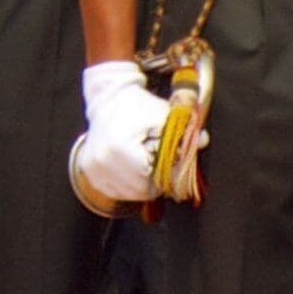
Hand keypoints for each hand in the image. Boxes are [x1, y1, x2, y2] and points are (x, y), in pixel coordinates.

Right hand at [73, 59, 171, 204]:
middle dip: (155, 179)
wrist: (109, 100)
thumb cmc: (138, 107)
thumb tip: (203, 140)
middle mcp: (100, 162)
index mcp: (118, 148)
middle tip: (157, 159)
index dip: (166, 172)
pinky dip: (129, 184)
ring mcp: (92, 169)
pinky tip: (132, 167)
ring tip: (143, 161)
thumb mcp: (164, 115)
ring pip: (130, 194)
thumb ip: (184, 131)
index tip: (169, 159)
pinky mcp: (89, 173)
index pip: (152, 179)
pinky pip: (117, 191)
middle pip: (141, 190)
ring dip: (142, 183)